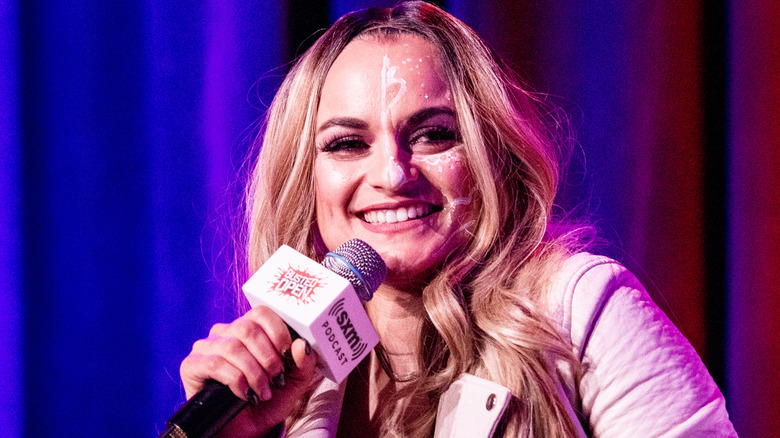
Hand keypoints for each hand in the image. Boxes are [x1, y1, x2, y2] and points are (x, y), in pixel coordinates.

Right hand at [180, 305, 320, 435]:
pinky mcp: (191, 365)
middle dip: (268, 356)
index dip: (277, 332)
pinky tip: (244, 394)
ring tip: (263, 391)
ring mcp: (206, 347)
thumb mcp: (294, 382)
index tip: (287, 355)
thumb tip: (302, 344)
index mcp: (248, 329)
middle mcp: (225, 333)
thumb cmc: (267, 401)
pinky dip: (236, 380)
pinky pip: (214, 363)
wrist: (245, 430)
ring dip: (253, 372)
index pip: (261, 313)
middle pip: (247, 328)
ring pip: (232, 347)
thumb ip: (303, 363)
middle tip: (277, 377)